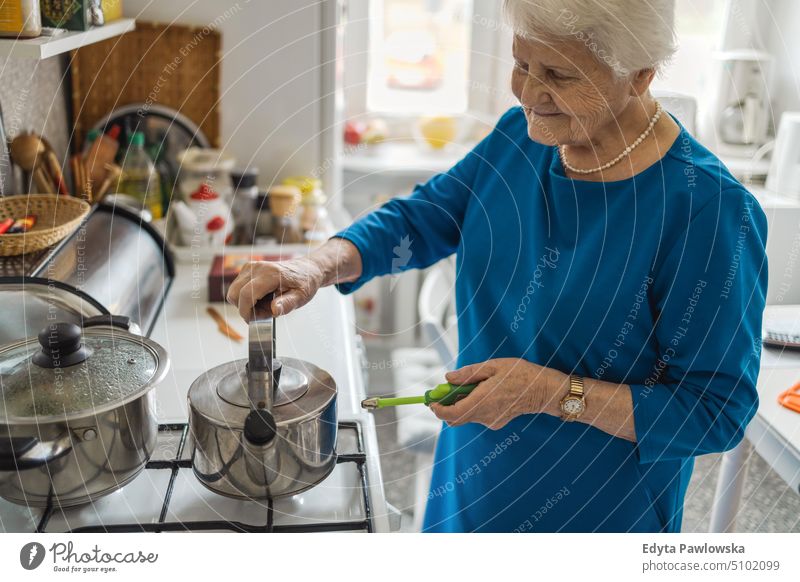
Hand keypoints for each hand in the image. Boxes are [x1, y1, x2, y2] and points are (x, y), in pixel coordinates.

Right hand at [226, 258, 323, 319]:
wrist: (305, 269)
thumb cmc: (304, 283)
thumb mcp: (301, 297)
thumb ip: (287, 304)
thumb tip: (274, 310)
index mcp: (271, 274)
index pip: (247, 294)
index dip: (246, 312)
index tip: (253, 321)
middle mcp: (257, 268)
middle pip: (235, 293)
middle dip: (245, 309)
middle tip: (264, 313)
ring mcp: (251, 267)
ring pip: (234, 291)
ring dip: (245, 303)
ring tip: (265, 305)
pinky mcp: (248, 269)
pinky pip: (237, 287)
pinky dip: (246, 297)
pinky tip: (261, 298)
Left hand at [430, 358, 564, 429]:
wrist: (543, 390)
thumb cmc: (519, 374)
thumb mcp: (492, 366)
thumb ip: (468, 374)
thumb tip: (448, 378)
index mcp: (481, 401)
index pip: (451, 414)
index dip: (438, 409)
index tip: (432, 401)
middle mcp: (484, 415)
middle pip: (455, 419)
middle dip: (447, 406)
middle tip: (447, 391)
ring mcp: (491, 421)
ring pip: (466, 416)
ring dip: (462, 404)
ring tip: (472, 386)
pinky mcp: (497, 423)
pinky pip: (478, 416)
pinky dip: (474, 406)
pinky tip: (485, 393)